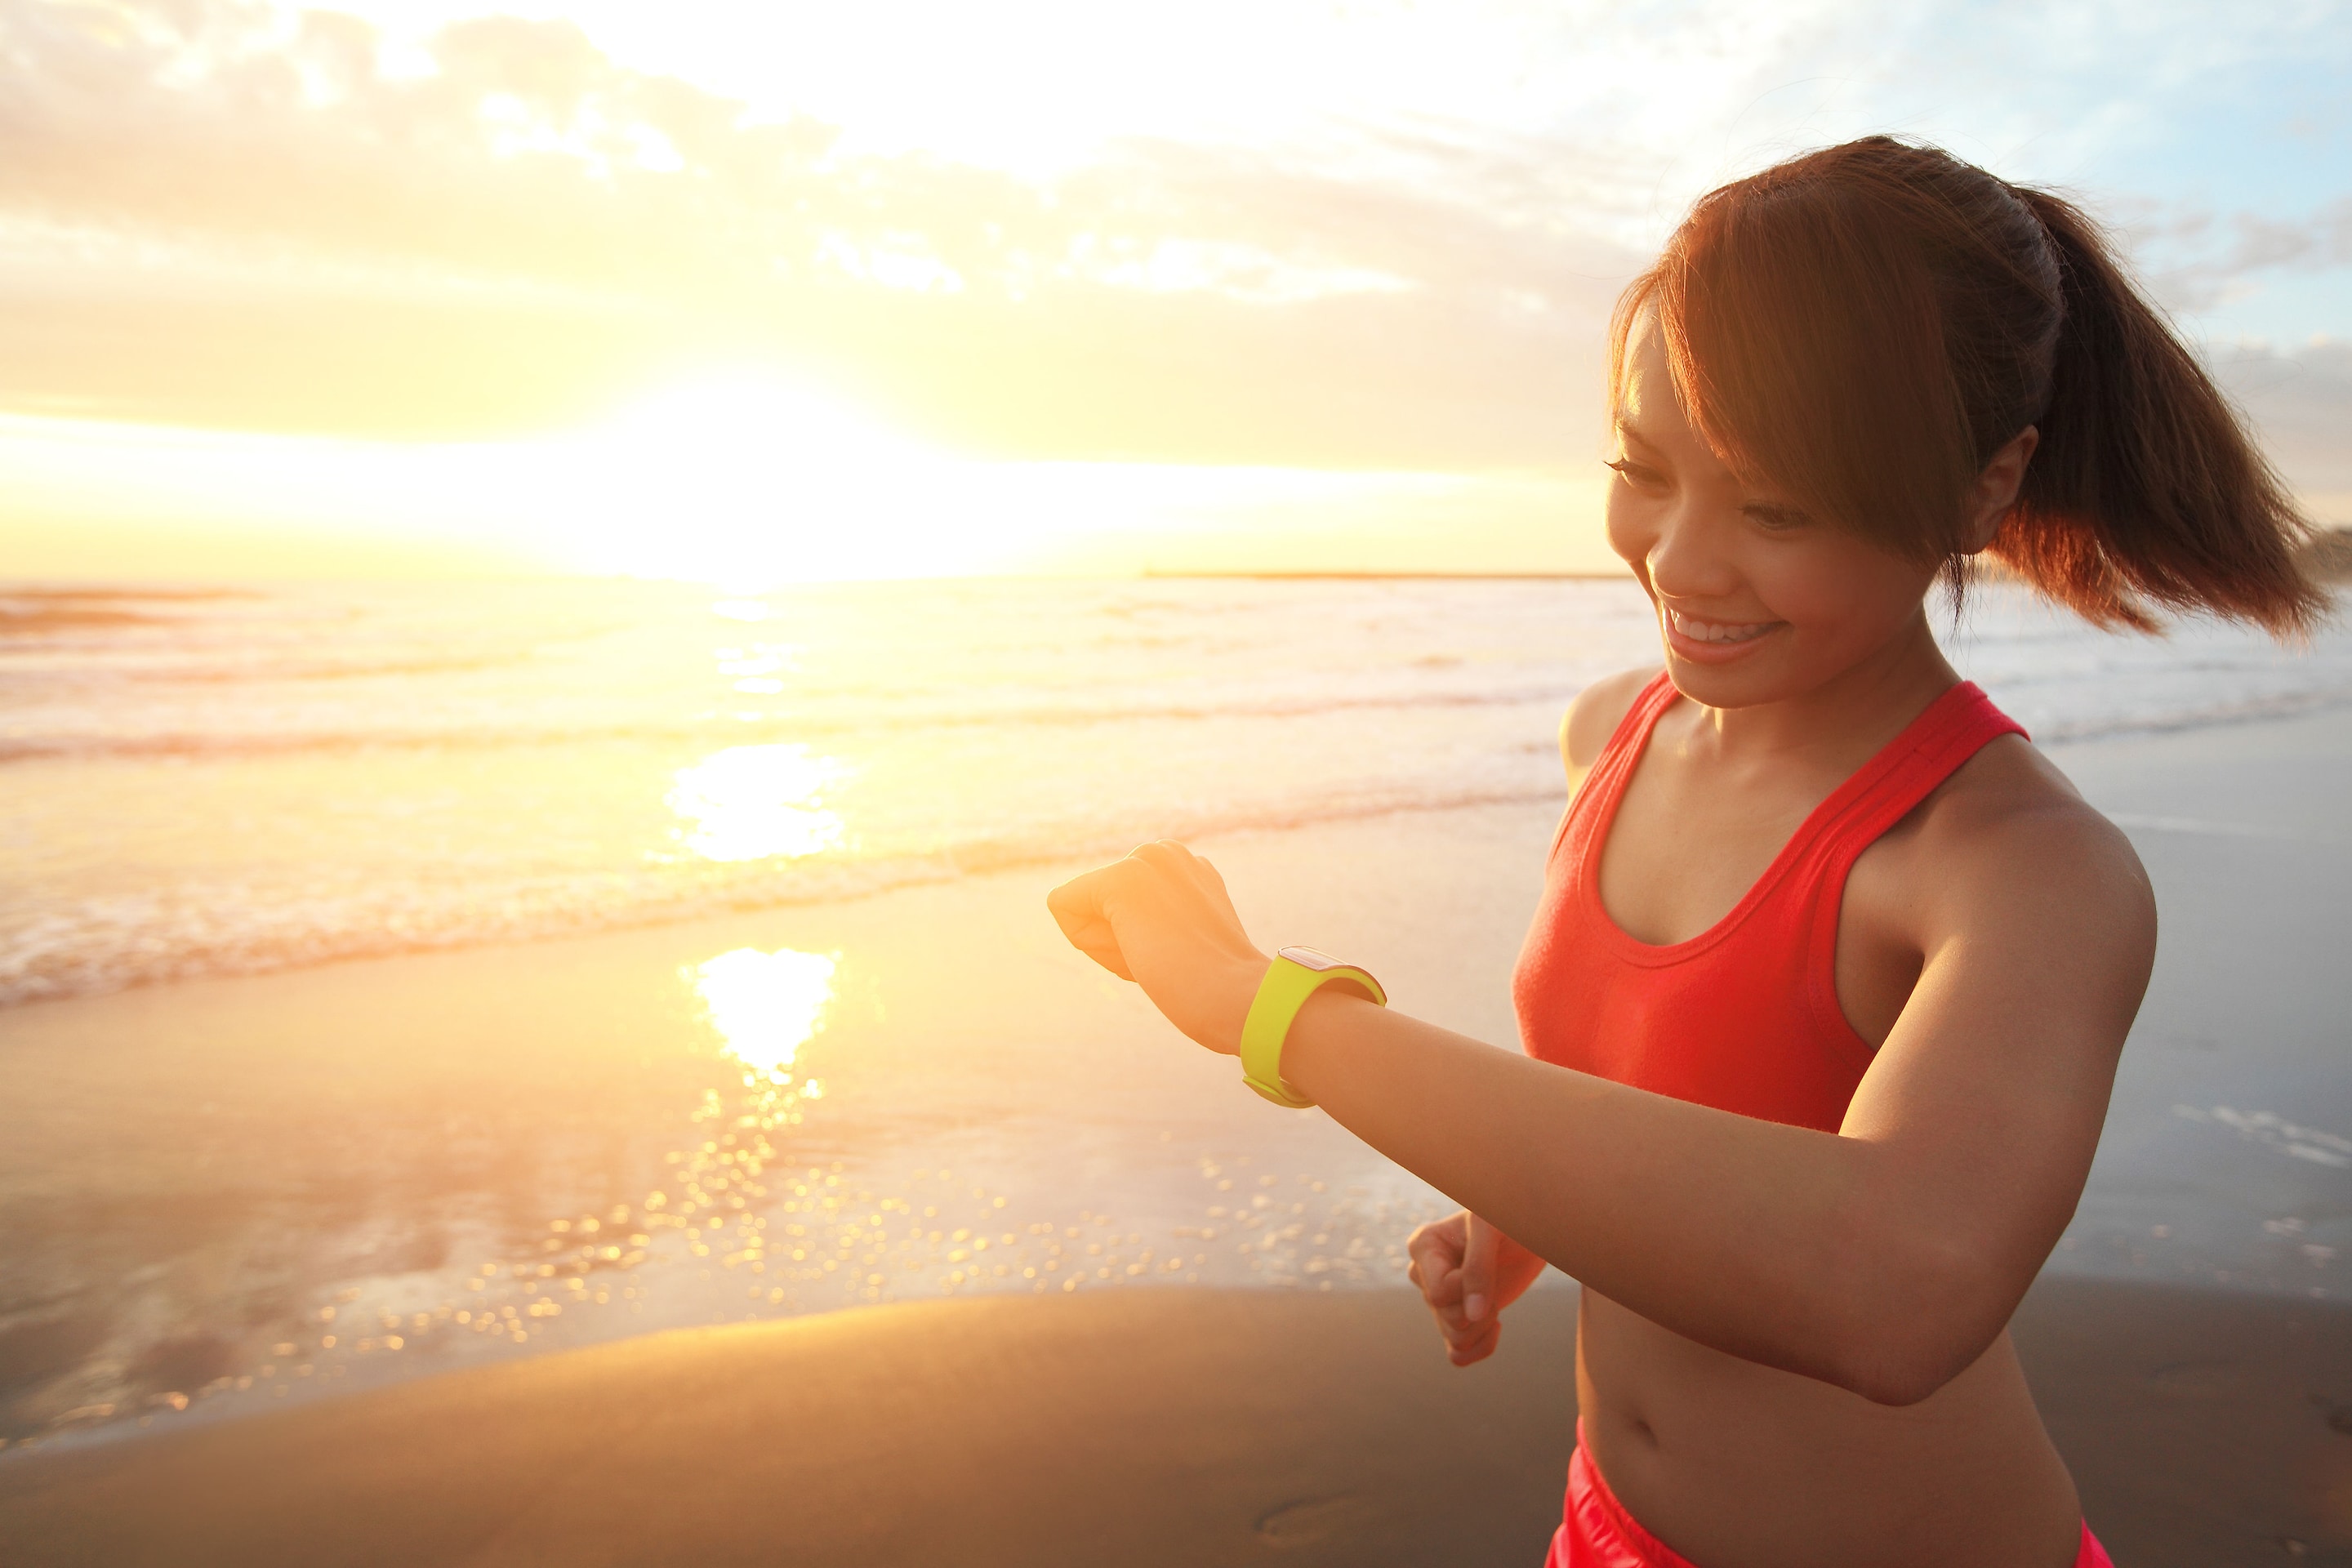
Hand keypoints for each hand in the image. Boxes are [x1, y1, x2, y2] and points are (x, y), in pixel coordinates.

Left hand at [1046, 841, 1269, 1054]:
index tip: (1178, 954)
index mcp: (1183, 866)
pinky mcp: (1122, 878)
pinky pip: (1063, 906)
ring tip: (1163, 957)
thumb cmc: (1217, 987)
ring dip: (1110, 948)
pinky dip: (1090, 943)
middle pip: (1094, 906)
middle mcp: (1164, 852)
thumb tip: (1131, 928)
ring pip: (1081, 909)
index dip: (1133, 944)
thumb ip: (1159, 922)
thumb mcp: (1187, 942)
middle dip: (1116, 943)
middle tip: (1169, 958)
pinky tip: (1140, 952)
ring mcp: (1145, 860)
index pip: (1117, 907)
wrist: (1239, 998)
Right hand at [1407, 1209, 1505, 1365]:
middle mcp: (1423, 1275)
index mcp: (1423, 1246)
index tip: (1489, 1264)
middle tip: (1496, 1281)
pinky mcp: (1455, 1319)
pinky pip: (1458, 1354)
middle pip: (1447, 1318)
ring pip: (1455, 1339)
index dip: (1471, 1289)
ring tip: (1495, 1300)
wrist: (1526, 1233)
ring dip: (1484, 1327)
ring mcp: (1438, 1300)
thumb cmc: (1506, 1221)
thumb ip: (1478, 1267)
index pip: (1439, 1294)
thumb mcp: (1491, 1230)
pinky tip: (1497, 1325)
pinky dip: (1481, 1348)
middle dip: (1481, 1308)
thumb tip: (1472, 1316)